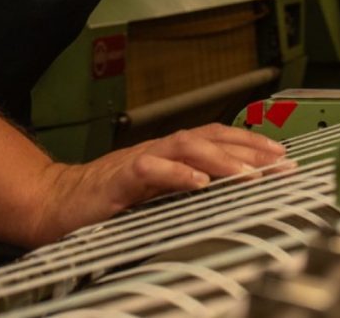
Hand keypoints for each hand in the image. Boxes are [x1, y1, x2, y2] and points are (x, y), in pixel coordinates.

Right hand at [27, 124, 287, 245]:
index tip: (282, 156)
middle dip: (249, 148)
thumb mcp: (157, 192)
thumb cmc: (109, 199)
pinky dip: (177, 174)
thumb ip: (187, 187)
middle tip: (278, 162)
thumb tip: (230, 193)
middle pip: (212, 137)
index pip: (220, 138)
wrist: (58, 203)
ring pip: (188, 147)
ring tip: (249, 173)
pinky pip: (152, 169)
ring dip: (222, 158)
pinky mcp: (120, 177)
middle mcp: (162, 148)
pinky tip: (198, 183)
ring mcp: (142, 159)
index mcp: (173, 152)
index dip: (251, 144)